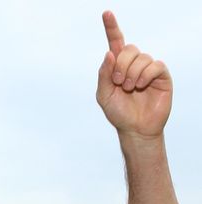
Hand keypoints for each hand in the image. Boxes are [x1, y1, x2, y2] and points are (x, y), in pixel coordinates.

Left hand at [96, 11, 171, 138]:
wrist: (135, 128)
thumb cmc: (119, 112)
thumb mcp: (104, 95)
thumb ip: (104, 75)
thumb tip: (109, 53)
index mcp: (117, 66)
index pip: (115, 42)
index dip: (111, 28)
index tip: (106, 13)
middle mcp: (134, 64)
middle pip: (128, 48)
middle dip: (120, 65)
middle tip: (118, 82)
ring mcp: (148, 68)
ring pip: (141, 57)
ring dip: (131, 74)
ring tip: (129, 89)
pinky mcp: (161, 75)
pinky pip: (154, 65)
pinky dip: (144, 75)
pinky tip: (140, 86)